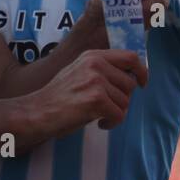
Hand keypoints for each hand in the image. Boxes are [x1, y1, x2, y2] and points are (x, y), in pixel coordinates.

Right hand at [32, 48, 148, 133]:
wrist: (37, 112)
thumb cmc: (58, 98)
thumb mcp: (79, 72)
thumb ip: (101, 70)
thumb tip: (131, 78)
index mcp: (92, 56)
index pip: (131, 57)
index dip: (141, 71)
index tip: (142, 83)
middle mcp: (95, 64)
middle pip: (130, 83)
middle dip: (122, 99)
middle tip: (106, 107)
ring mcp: (96, 81)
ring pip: (125, 101)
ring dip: (116, 113)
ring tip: (98, 116)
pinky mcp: (96, 99)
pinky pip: (119, 114)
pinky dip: (112, 123)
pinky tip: (99, 124)